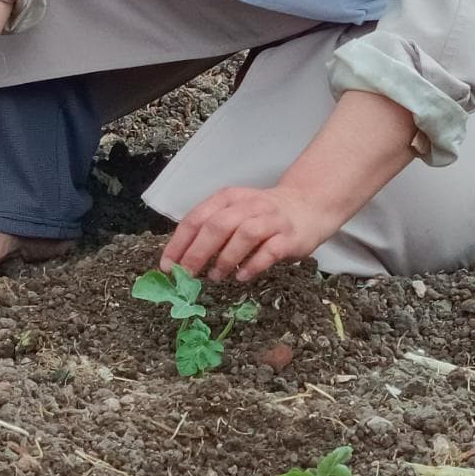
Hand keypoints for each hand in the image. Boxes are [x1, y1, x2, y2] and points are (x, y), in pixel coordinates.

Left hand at [164, 179, 346, 287]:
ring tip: (215, 277)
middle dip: (198, 252)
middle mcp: (249, 206)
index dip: (179, 243)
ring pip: (244, 235)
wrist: (307, 206)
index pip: (197, 218)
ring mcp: (271, 220)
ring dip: (225, 258)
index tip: (167, 266)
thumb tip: (181, 260)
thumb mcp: (234, 213)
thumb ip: (211, 230)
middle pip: (218, 226)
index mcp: (229, 198)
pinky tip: (242, 276)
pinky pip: (270, 250)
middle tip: (187, 275)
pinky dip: (253, 264)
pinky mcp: (289, 237)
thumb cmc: (263, 215)